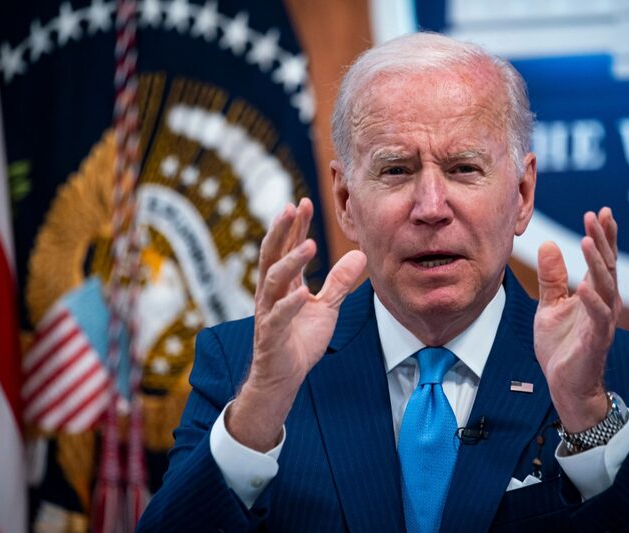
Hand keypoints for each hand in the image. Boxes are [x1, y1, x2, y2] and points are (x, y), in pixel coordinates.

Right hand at [228, 198, 366, 450]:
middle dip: (282, 230)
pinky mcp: (271, 334)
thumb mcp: (326, 307)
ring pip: (273, 280)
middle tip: (293, 207)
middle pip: (272, 254)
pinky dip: (290, 303)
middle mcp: (271, 292)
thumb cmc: (300, 339)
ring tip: (309, 245)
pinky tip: (303, 292)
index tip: (304, 202)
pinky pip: (279, 316)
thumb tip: (359, 254)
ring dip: (291, 261)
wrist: (284, 377)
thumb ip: (339, 282)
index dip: (295, 226)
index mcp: (283, 283)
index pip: (287, 247)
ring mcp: (269, 312)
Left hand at [534, 207, 621, 432]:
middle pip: (606, 265)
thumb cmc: (562, 346)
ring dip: (597, 262)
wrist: (564, 385)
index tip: (599, 211)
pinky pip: (598, 317)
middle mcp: (604, 303)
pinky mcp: (596, 340)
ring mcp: (603, 321)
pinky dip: (593, 301)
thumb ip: (551, 277)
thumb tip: (550, 243)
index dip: (602, 235)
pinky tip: (585, 285)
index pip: (601, 258)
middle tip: (595, 215)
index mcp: (594, 293)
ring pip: (605, 286)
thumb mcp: (549, 306)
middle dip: (602, 239)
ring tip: (588, 240)